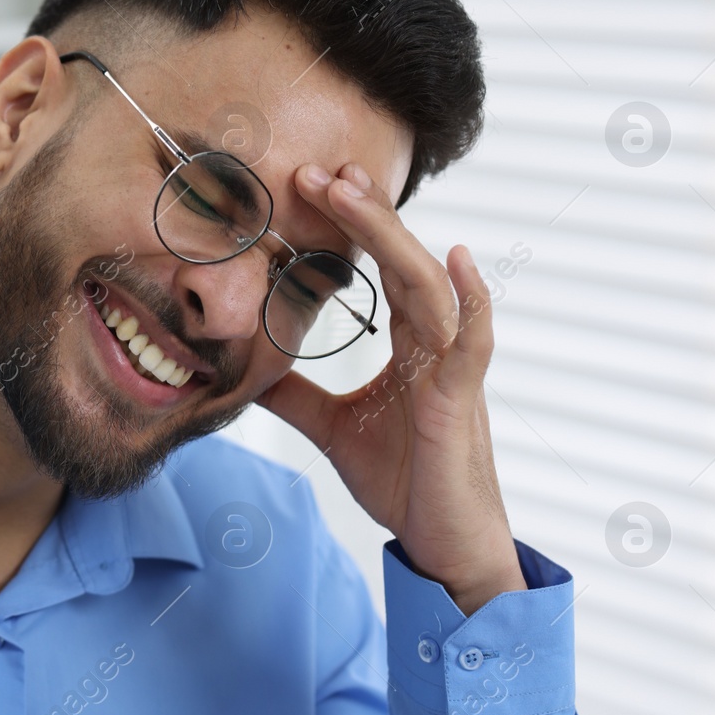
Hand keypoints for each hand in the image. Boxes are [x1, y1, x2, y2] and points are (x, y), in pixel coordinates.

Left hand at [256, 160, 526, 614]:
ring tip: (356, 193)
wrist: (443, 544)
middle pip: (402, 260)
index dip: (351, 226)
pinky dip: (471, 297)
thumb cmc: (404, 482)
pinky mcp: (461, 399)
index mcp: (408, 345)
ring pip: (428, 285)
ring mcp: (451, 367)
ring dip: (392, 237)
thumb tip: (242, 371)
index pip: (381, 268)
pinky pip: (472, 339)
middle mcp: (434, 344)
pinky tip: (457, 258)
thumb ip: (294, 395)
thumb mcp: (332, 428)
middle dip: (363, 213)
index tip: (310, 184)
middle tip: (318, 169)